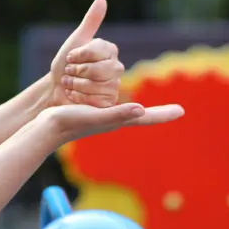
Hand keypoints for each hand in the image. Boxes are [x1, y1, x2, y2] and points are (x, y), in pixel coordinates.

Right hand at [39, 100, 183, 145]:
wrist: (46, 128)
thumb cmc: (69, 122)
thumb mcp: (95, 115)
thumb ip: (118, 113)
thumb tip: (140, 109)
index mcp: (118, 121)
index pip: (146, 118)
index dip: (163, 114)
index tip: (182, 111)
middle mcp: (115, 120)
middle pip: (143, 117)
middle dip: (159, 114)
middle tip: (177, 111)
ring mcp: (105, 118)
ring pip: (131, 112)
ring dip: (146, 111)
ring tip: (159, 109)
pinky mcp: (94, 112)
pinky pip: (116, 106)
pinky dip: (125, 102)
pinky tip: (126, 100)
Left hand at [49, 0, 123, 107]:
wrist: (56, 89)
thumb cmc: (64, 65)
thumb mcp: (75, 41)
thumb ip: (91, 21)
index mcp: (110, 51)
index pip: (95, 51)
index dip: (78, 56)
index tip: (69, 58)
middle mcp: (117, 67)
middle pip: (98, 70)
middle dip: (76, 72)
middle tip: (69, 73)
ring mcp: (115, 86)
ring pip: (96, 85)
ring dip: (76, 85)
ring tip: (70, 84)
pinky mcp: (110, 103)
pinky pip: (95, 100)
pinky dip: (79, 98)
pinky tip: (74, 96)